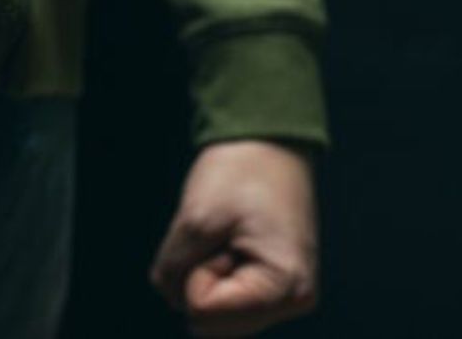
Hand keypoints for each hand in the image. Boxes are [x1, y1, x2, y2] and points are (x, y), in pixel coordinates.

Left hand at [150, 140, 318, 336]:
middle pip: (211, 322)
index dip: (194, 271)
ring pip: (215, 315)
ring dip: (206, 277)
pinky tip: (231, 245)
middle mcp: (293, 301)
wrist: (268, 145)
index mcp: (285, 286)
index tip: (218, 237)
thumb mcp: (195, 219)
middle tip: (221, 239)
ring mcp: (284, 296)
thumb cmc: (240, 173)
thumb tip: (171, 298)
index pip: (204, 310)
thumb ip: (173, 268)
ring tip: (228, 239)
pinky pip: (225, 301)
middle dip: (199, 280)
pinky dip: (215, 275)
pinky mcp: (271, 287)